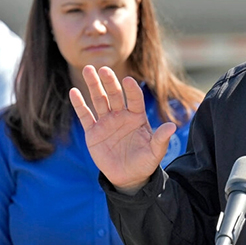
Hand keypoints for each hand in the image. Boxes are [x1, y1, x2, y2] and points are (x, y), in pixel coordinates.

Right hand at [69, 65, 175, 193]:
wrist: (129, 177)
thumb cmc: (145, 162)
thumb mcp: (155, 151)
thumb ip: (161, 138)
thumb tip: (172, 127)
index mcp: (137, 117)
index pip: (135, 99)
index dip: (132, 90)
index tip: (128, 80)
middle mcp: (121, 116)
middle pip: (115, 94)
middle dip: (109, 81)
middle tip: (103, 68)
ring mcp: (106, 122)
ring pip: (99, 100)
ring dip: (94, 86)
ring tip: (88, 70)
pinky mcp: (93, 133)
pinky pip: (85, 116)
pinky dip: (79, 104)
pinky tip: (74, 92)